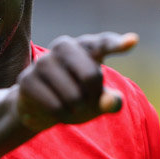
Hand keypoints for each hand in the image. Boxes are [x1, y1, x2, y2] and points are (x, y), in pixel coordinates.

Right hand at [14, 32, 138, 131]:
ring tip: (70, 107)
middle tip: (87, 101)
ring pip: (73, 96)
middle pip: (91, 75)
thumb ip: (111, 101)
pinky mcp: (27, 80)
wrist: (39, 106)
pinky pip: (55, 106)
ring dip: (76, 111)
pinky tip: (56, 111)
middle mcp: (63, 47)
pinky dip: (61, 116)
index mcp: (84, 47)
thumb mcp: (98, 100)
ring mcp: (43, 62)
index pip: (102, 43)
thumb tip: (110, 102)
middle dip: (93, 96)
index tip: (132, 41)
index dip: (116, 44)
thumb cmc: (76, 97)